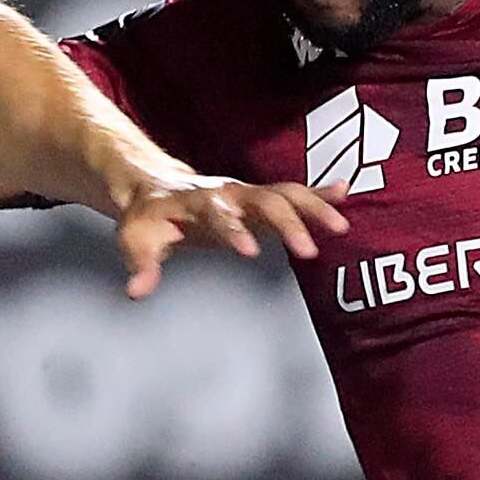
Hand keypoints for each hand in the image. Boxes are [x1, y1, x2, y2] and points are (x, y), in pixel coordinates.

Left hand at [115, 177, 350, 298]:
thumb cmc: (148, 218)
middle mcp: (228, 193)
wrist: (156, 187)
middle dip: (288, 223)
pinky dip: (318, 192)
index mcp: (197, 202)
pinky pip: (293, 193)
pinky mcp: (260, 199)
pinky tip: (343, 192)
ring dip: (314, 207)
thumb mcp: (136, 240)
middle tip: (309, 251)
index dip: (233, 231)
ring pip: (286, 194)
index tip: (249, 253)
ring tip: (340, 225)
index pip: (218, 215)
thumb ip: (141, 264)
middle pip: (263, 201)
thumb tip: (137, 291)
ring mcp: (247, 194)